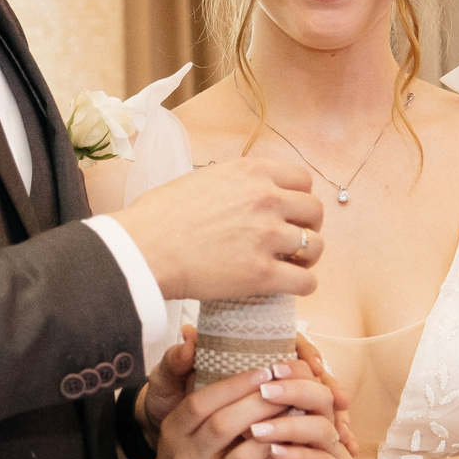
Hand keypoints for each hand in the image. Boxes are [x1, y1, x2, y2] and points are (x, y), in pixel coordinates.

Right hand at [110, 158, 324, 300]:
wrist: (143, 250)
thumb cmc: (158, 217)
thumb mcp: (200, 179)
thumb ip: (231, 184)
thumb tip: (238, 196)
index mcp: (251, 172)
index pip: (302, 180)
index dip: (299, 198)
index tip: (289, 212)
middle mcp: (266, 199)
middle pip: (314, 211)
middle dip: (307, 226)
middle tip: (290, 240)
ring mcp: (267, 236)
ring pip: (315, 246)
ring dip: (307, 257)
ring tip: (290, 265)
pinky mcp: (262, 273)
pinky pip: (305, 282)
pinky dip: (302, 286)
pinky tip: (288, 286)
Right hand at [139, 330, 356, 457]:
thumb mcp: (177, 428)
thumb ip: (194, 391)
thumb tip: (195, 335)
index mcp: (173, 433)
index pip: (200, 402)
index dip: (234, 385)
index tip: (264, 369)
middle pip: (223, 425)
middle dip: (259, 402)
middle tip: (287, 385)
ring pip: (243, 456)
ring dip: (273, 432)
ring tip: (296, 412)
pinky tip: (293, 442)